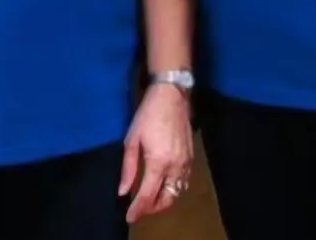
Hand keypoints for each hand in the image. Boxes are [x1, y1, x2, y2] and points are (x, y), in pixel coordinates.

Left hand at [119, 83, 193, 222]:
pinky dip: (173, 189)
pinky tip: (162, 185)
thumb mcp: (132, 140)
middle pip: (167, 200)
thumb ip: (128, 169)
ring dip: (164, 200)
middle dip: (153, 209)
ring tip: (149, 198)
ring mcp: (186, 163)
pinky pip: (183, 182)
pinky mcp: (191, 158)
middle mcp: (175, 167)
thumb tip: (123, 192)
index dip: (138, 210)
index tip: (129, 218)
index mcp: (158, 163)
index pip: (148, 196)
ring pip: (177, 193)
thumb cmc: (148, 116)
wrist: (172, 97)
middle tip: (139, 209)